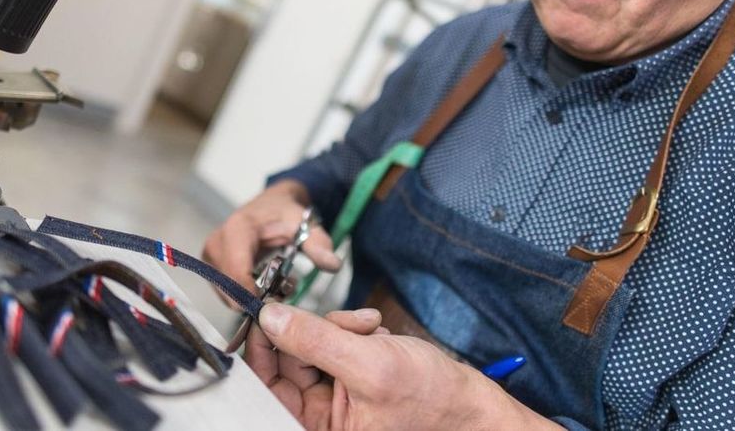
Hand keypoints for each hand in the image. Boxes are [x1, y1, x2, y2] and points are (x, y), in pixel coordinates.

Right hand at [203, 180, 340, 296]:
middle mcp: (218, 242)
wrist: (271, 204)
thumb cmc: (285, 213)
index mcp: (238, 229)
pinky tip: (264, 286)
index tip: (275, 305)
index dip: (252, 295)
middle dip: (255, 298)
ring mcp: (211, 255)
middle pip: (229, 287)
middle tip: (283, 292)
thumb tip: (332, 264)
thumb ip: (319, 244)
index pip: (236, 272)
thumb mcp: (306, 224)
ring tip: (277, 285)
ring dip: (251, 298)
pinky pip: (224, 291)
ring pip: (226, 293)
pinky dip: (245, 294)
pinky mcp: (212, 265)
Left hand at [247, 304, 560, 430]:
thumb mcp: (369, 365)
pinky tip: (374, 332)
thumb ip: (316, 340)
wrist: (470, 401)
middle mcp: (318, 416)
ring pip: (309, 344)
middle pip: (286, 360)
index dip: (264, 347)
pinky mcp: (347, 377)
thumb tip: (271, 319)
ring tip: (369, 329)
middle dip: (313, 332)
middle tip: (343, 322)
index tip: (268, 314)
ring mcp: (332, 396)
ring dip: (337, 327)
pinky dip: (350, 329)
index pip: (266, 387)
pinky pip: (330, 342)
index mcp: (315, 429)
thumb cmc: (432, 401)